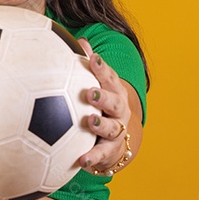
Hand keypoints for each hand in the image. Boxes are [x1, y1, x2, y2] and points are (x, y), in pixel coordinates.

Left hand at [76, 38, 133, 172]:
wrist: (116, 139)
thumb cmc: (101, 105)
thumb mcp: (98, 84)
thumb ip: (87, 65)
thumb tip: (79, 39)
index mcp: (114, 91)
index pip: (109, 77)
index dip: (102, 68)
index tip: (92, 58)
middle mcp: (118, 110)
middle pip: (114, 102)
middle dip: (103, 96)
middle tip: (89, 93)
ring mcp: (116, 130)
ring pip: (111, 128)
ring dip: (100, 125)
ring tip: (89, 122)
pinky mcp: (109, 150)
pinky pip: (101, 154)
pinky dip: (92, 157)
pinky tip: (81, 160)